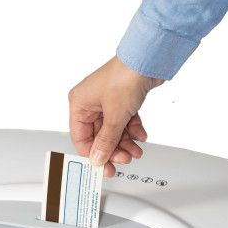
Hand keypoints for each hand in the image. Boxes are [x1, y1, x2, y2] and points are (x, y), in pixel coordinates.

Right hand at [69, 56, 163, 176]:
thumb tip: (98, 158)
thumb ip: (106, 141)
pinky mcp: (121, 100)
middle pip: (99, 136)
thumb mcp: (114, 117)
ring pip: (113, 130)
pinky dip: (132, 130)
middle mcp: (90, 102)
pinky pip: (124, 121)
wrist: (148, 61)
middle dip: (113, 149)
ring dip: (125, 142)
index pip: (81, 138)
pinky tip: (140, 136)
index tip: (104, 166)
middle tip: (124, 160)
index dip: (93, 154)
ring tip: (136, 151)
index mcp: (79, 103)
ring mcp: (106, 101)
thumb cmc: (125, 77)